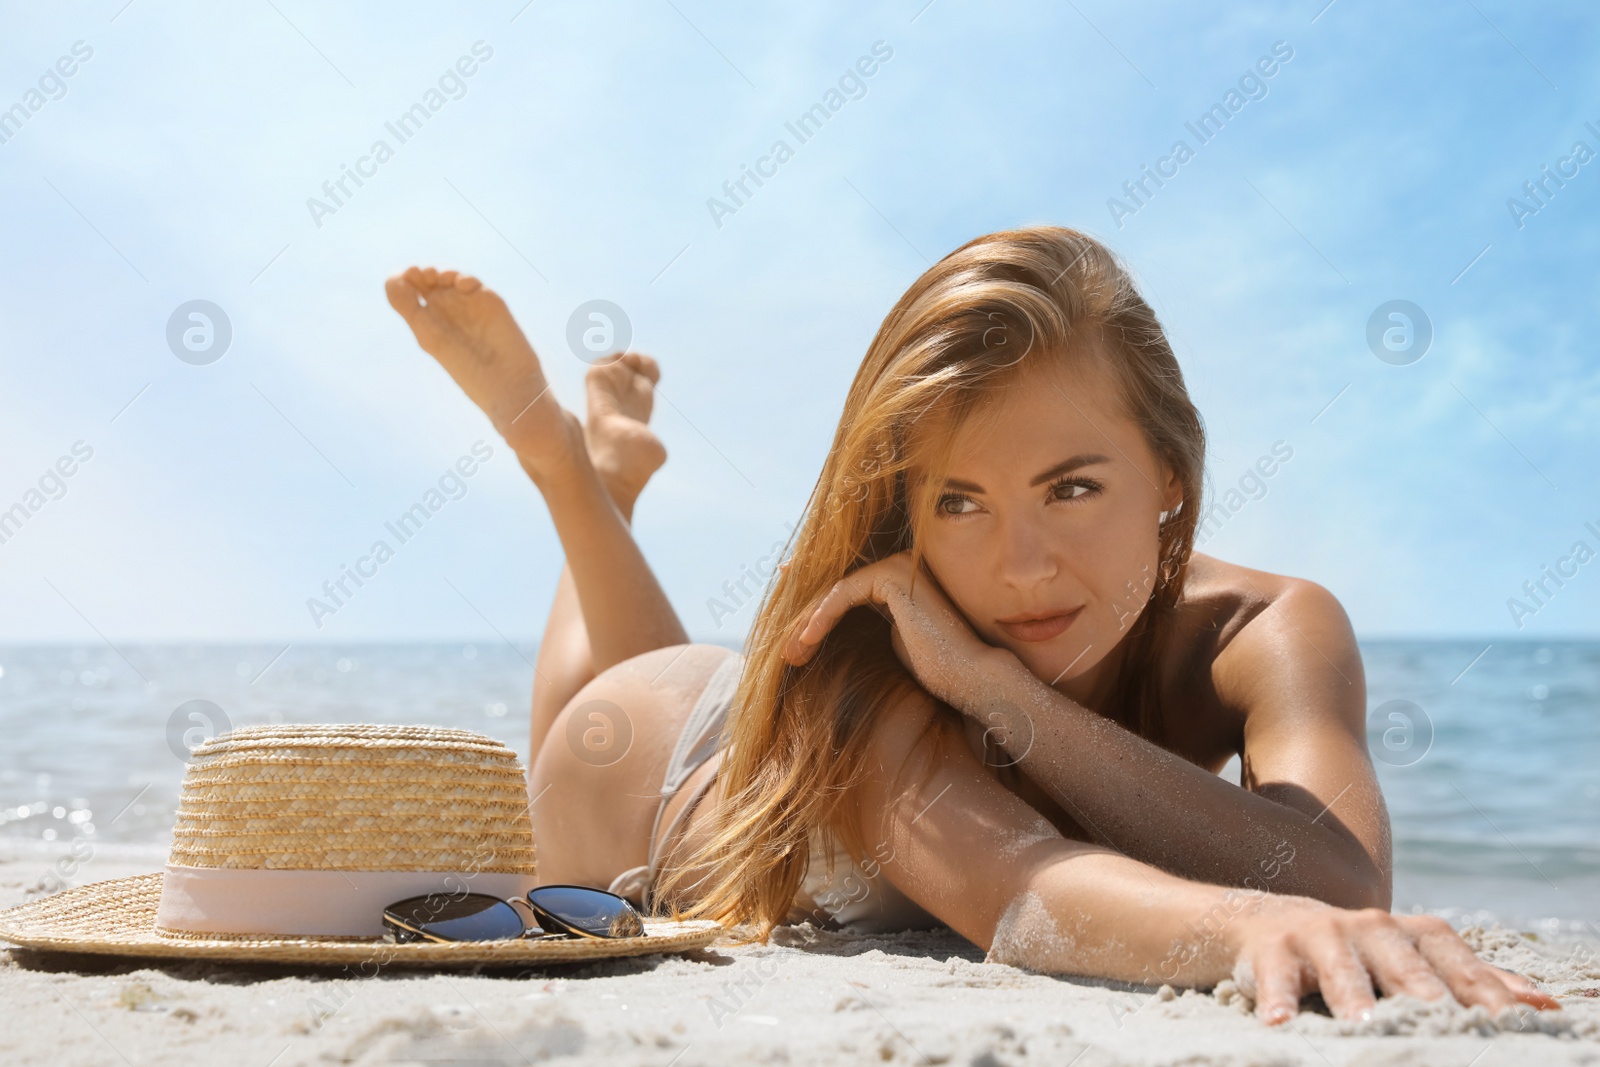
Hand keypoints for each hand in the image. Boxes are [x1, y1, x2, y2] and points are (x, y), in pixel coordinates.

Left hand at [783, 551, 1006, 712]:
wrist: (971, 676)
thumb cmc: (938, 667)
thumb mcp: (893, 641)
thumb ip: (870, 623)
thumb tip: (836, 620)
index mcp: (899, 578)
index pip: (845, 588)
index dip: (811, 602)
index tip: (785, 624)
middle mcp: (898, 563)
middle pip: (836, 589)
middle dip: (804, 620)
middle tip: (785, 652)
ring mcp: (897, 564)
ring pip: (835, 592)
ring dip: (808, 624)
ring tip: (791, 655)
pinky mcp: (892, 574)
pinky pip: (843, 594)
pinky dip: (821, 617)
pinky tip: (808, 640)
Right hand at [1229, 897, 1559, 1023]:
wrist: (1272, 923)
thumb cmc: (1361, 954)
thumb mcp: (1416, 960)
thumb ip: (1475, 982)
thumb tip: (1546, 1005)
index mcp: (1415, 935)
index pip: (1459, 967)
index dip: (1485, 996)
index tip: (1510, 1028)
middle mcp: (1373, 929)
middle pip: (1406, 968)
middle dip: (1423, 996)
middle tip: (1439, 1023)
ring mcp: (1323, 935)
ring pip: (1343, 971)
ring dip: (1353, 998)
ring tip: (1362, 1024)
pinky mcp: (1276, 948)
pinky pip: (1278, 975)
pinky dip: (1278, 998)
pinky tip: (1279, 1022)